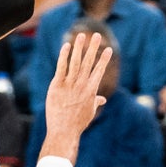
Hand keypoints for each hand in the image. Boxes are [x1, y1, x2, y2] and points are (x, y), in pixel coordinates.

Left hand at [42, 30, 111, 144]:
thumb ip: (96, 102)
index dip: (104, 59)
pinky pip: (61, 68)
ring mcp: (69, 85)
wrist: (64, 131)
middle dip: (93, 48)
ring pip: (75, 62)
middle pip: (89, 62)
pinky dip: (64, 56)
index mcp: (91, 90)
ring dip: (79, 48)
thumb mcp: (90, 112)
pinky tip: (66, 46)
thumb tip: (102, 99)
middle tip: (97, 35)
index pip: (99, 71)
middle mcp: (82, 85)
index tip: (109, 49)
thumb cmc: (77, 123)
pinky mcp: (57, 86)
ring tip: (81, 35)